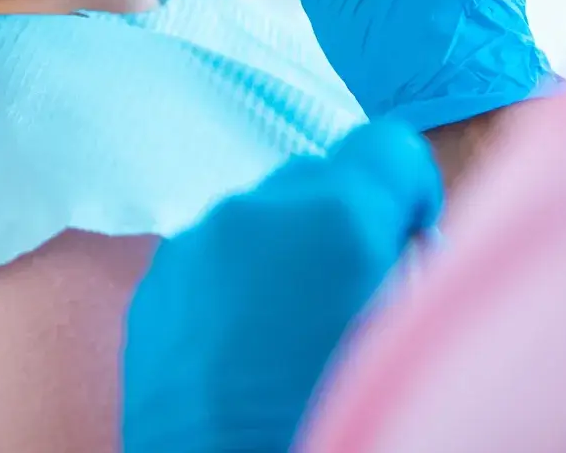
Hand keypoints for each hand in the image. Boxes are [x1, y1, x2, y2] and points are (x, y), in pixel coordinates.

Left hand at [122, 122, 441, 452]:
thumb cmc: (334, 418)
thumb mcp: (405, 330)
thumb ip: (410, 259)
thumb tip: (403, 237)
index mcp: (337, 216)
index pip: (390, 147)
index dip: (409, 192)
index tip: (409, 240)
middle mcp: (259, 211)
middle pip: (321, 176)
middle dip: (343, 221)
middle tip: (348, 296)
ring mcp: (197, 244)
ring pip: (262, 214)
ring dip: (285, 250)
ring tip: (289, 331)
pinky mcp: (155, 285)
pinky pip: (212, 253)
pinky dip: (235, 280)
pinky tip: (243, 346)